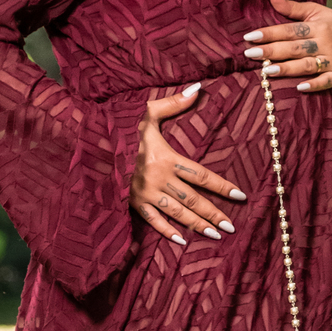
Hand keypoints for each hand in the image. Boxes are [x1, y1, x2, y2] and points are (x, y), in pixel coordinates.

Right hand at [129, 83, 246, 245]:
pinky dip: (167, 232)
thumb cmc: (121, 128)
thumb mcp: (147, 113)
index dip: (222, 186)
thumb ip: (173, 103)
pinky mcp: (133, 203)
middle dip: (213, 213)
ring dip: (197, 225)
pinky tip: (181, 241)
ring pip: (177, 213)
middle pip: (192, 199)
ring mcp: (145, 194)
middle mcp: (158, 179)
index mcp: (166, 158)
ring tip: (216, 235)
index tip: (240, 196)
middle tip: (232, 226)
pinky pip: (153, 221)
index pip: (201, 175)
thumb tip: (198, 89)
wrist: (91, 146)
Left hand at [241, 0, 331, 91]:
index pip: (289, 30)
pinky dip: (315, 85)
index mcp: (317, 26)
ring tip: (267, 71)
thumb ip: (293, 7)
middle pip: (295, 47)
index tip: (249, 37)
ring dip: (288, 68)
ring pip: (308, 65)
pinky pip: (328, 81)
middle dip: (272, 50)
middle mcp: (324, 42)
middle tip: (250, 54)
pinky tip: (300, 88)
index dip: (269, 33)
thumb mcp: (317, 12)